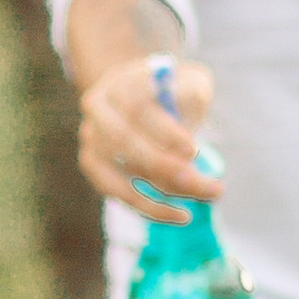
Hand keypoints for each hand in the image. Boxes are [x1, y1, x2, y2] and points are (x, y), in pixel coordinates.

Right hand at [77, 53, 219, 220]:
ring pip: (123, 172)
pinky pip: (120, 194)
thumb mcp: (189, 82)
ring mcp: (90, 139)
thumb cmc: (174, 91)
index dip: (164, 132)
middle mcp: (97, 110)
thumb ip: (190, 98)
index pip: (137, 108)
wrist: (142, 96)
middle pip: (124, 142)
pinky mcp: (94, 167)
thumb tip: (186, 148)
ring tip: (208, 196)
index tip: (192, 151)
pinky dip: (151, 208)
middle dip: (163, 166)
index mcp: (119, 83)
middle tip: (201, 182)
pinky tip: (182, 215)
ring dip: (166, 190)